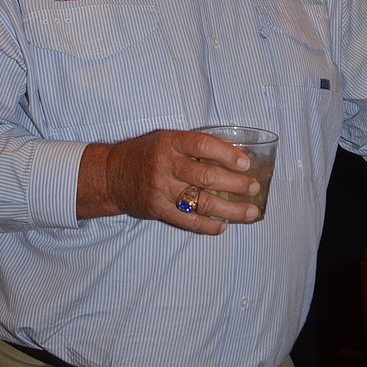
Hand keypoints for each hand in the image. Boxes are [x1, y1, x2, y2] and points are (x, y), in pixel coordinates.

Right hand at [78, 129, 259, 234]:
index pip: (201, 145)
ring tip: (250, 213)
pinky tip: (223, 226)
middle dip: (235, 184)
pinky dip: (208, 225)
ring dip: (230, 209)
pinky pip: (188, 221)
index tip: (245, 163)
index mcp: (169, 143)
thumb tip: (233, 154)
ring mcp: (161, 190)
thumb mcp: (166, 140)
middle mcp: (165, 165)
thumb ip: (193, 147)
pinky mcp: (158, 209)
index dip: (225, 153)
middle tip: (254, 188)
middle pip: (206, 176)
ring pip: (201, 202)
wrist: (111, 176)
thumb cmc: (146, 154)